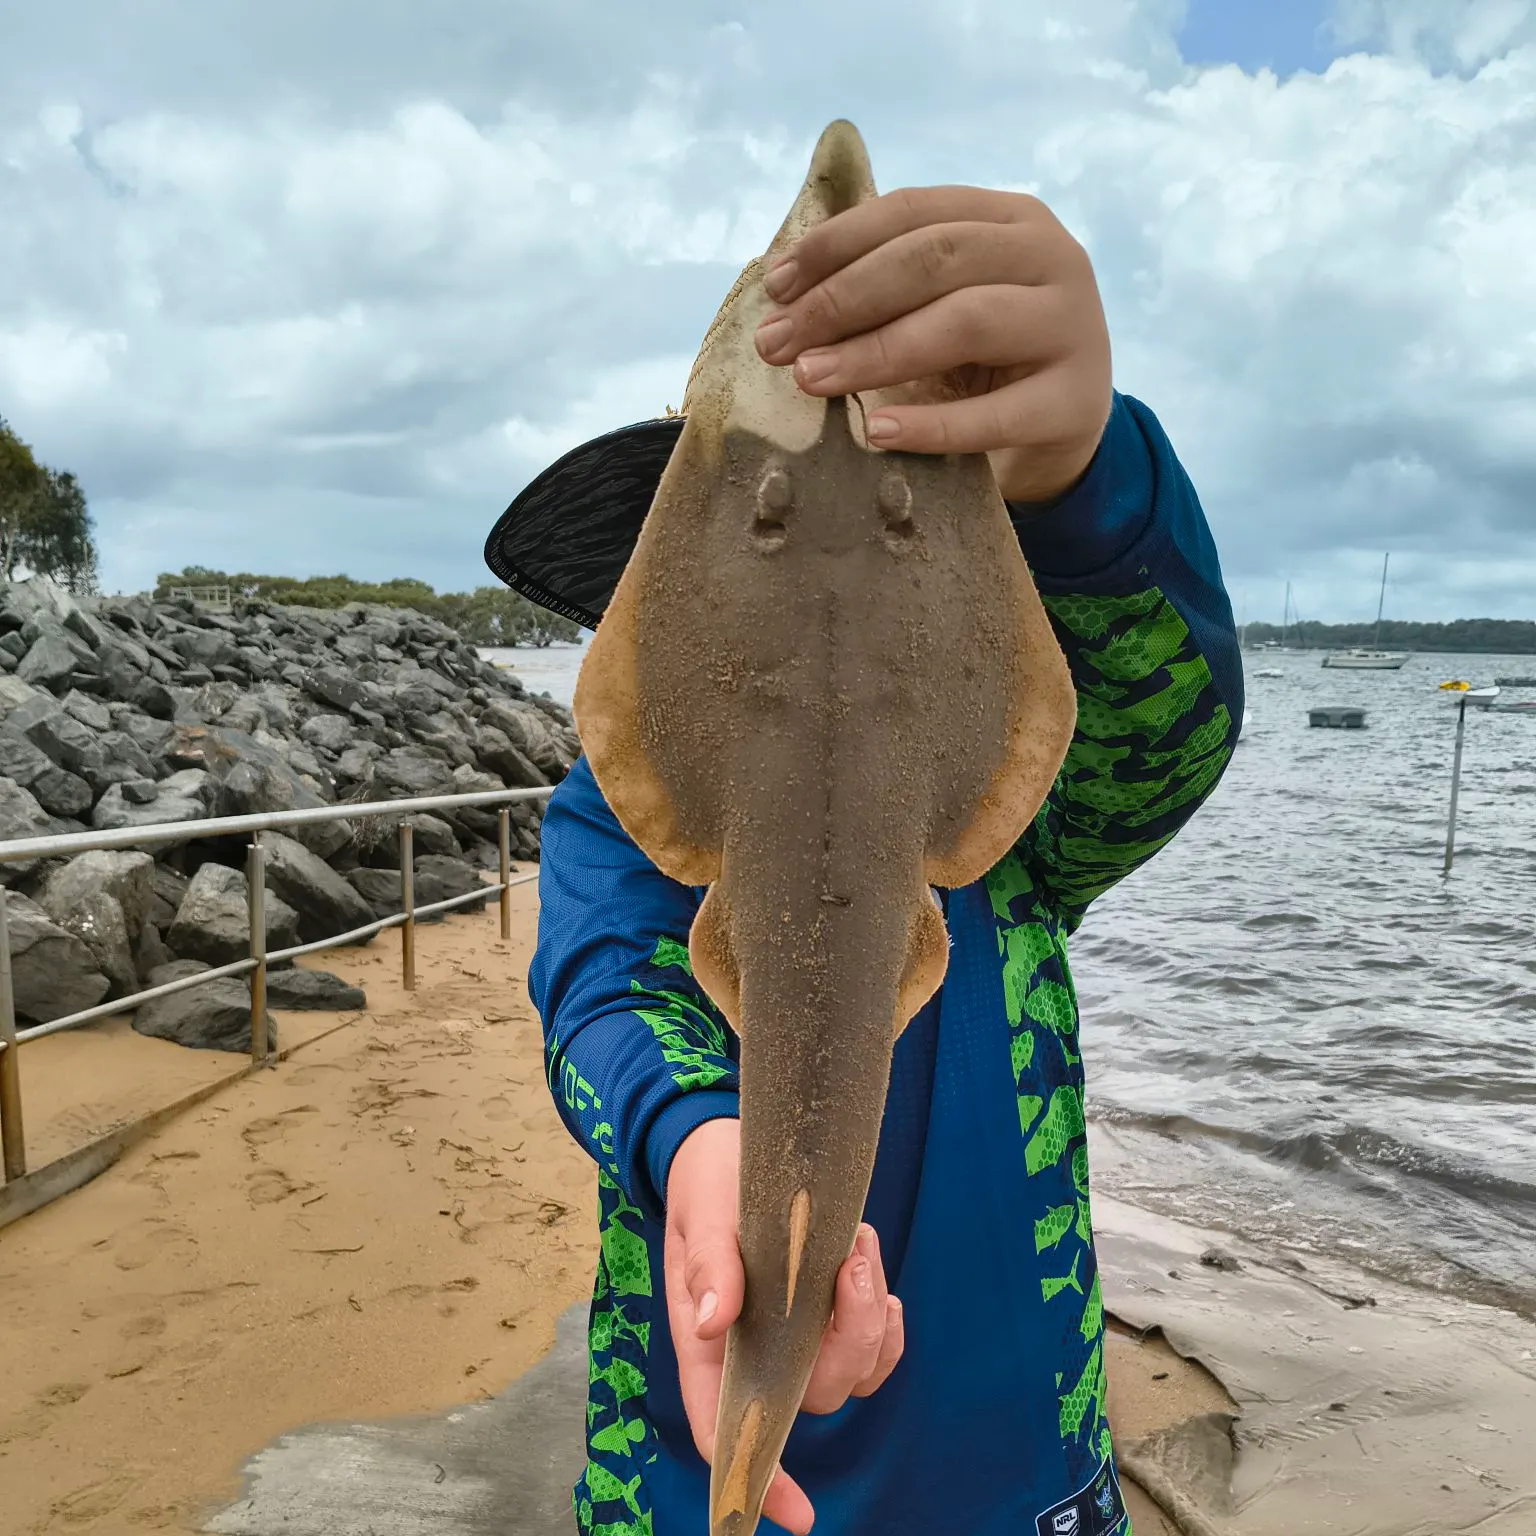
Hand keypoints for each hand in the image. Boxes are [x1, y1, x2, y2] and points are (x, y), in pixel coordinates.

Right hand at [664, 1117, 903, 1535]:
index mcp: (710, 1347)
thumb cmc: (707, 1185)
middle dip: (848, 1339)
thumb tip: (715, 1320)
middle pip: (811, 1394)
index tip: (798, 1512)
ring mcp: (797, 1336)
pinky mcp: (829, 1312)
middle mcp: (757, 1354)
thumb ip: (709, 1266)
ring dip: (870, 1321)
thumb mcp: (703, 1215)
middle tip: (849, 1261)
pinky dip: (886, 1321)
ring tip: (856, 1248)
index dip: (762, 1477)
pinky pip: (874, 1348)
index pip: (728, 1429)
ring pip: (850, 1373)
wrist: (728, 1148)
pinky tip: (875, 1277)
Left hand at [752, 185, 1112, 503]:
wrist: (1066, 424)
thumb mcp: (946, 301)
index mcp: (1010, 218)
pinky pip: (993, 416)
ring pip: (963, 323)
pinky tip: (875, 432)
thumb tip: (785, 294)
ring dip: (875, 351)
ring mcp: (1070, 326)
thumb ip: (890, 283)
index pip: (913, 212)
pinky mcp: (1072, 402)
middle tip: (776, 343)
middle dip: (842, 300)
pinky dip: (930, 425)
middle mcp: (1049, 257)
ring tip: (809, 379)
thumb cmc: (987, 357)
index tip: (775, 287)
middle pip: (933, 261)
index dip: (837, 244)